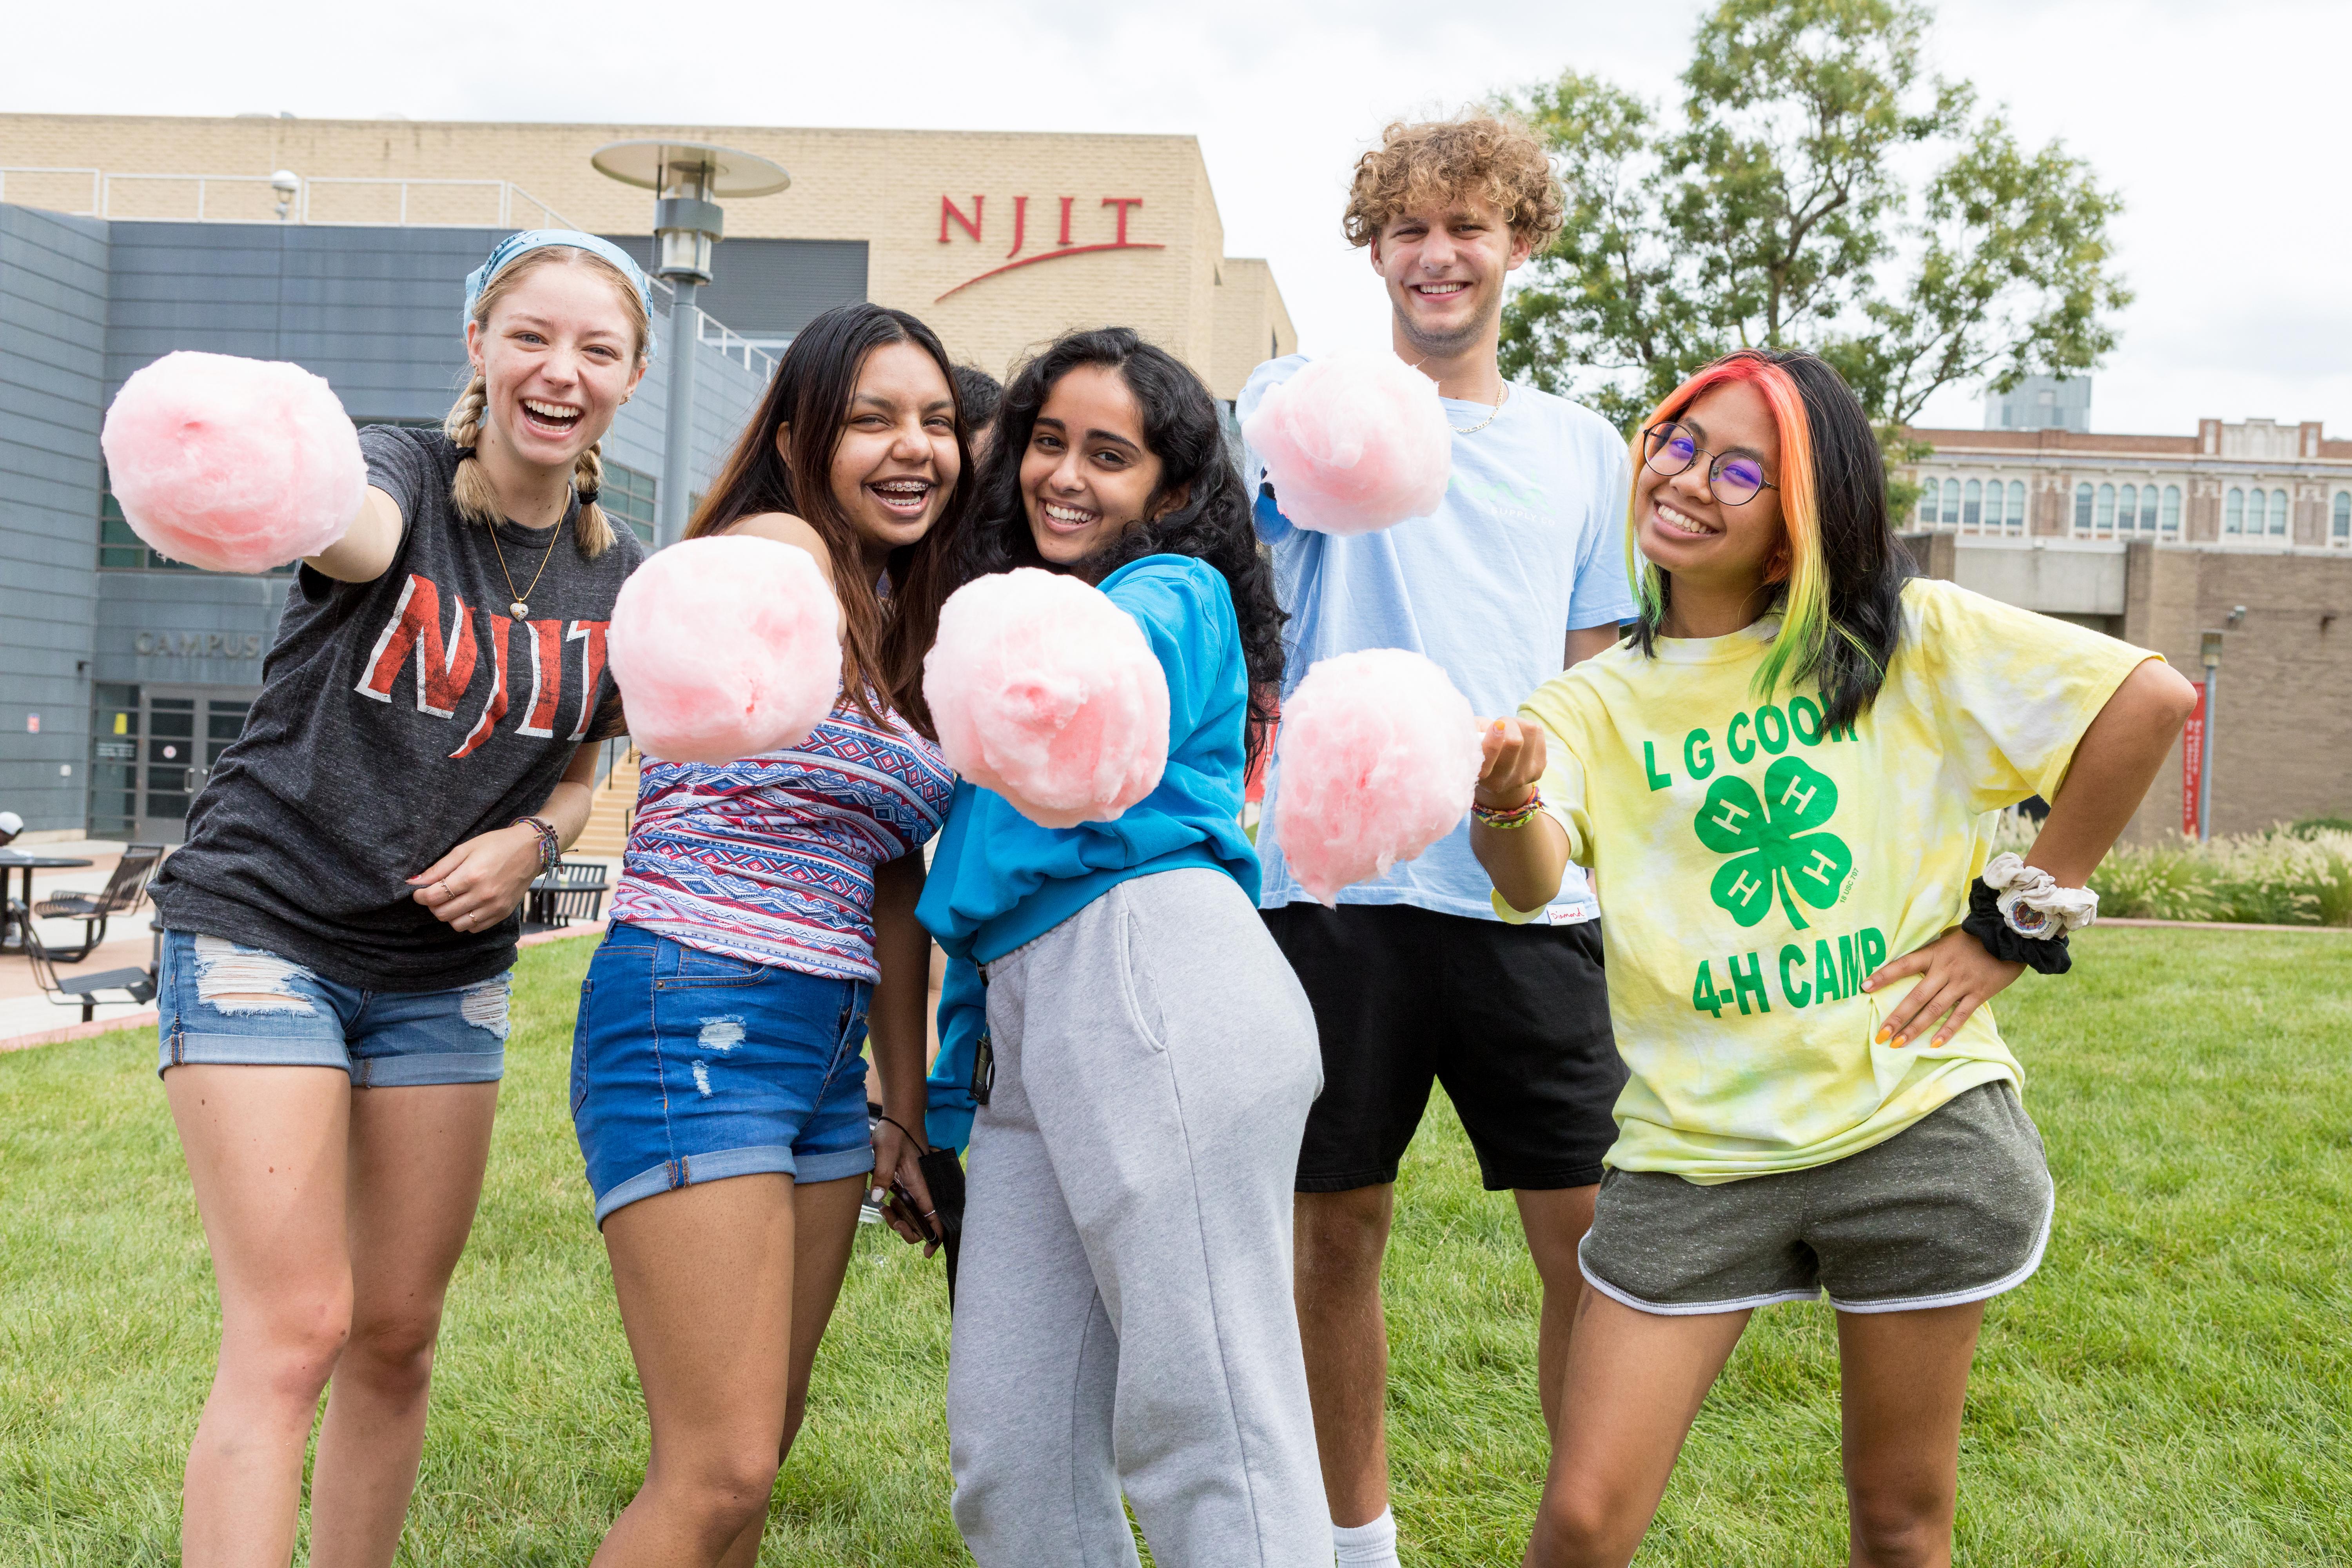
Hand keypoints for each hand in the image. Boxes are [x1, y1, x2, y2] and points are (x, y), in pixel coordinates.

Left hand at [409, 825, 540, 932]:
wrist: (531, 850)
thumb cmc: (496, 845)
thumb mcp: (465, 849)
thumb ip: (439, 868)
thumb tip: (414, 882)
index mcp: (471, 875)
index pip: (434, 896)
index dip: (420, 896)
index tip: (419, 892)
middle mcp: (483, 894)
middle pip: (443, 913)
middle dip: (433, 905)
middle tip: (436, 894)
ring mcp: (494, 907)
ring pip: (457, 925)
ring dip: (449, 915)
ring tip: (452, 901)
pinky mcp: (502, 913)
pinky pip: (475, 928)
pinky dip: (465, 920)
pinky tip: (467, 906)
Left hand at [870, 1115, 938, 1257]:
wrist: (901, 1117)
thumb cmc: (895, 1133)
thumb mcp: (885, 1152)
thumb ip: (882, 1176)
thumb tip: (878, 1200)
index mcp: (921, 1185)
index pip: (935, 1218)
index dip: (934, 1239)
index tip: (925, 1253)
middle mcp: (923, 1189)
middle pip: (924, 1223)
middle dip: (908, 1231)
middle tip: (889, 1218)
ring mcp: (917, 1187)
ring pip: (915, 1216)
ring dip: (901, 1220)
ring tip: (884, 1208)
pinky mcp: (910, 1183)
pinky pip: (908, 1205)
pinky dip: (899, 1210)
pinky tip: (886, 1200)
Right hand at [1474, 716, 1546, 810]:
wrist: (1498, 773)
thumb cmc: (1480, 748)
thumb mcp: (1468, 740)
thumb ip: (1471, 732)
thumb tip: (1487, 727)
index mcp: (1479, 774)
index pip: (1488, 757)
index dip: (1493, 739)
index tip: (1497, 725)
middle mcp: (1502, 781)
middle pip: (1515, 741)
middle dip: (1508, 723)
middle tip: (1501, 724)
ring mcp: (1522, 777)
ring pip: (1530, 730)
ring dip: (1518, 723)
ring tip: (1510, 729)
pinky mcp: (1538, 769)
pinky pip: (1539, 732)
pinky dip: (1527, 728)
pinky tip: (1520, 735)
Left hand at [1861, 927, 2026, 1049]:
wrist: (2010, 936)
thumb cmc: (1974, 937)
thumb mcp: (1948, 938)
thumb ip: (1931, 952)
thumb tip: (1911, 964)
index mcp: (1934, 953)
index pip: (1903, 965)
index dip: (1884, 976)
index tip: (1864, 987)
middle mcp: (1945, 970)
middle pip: (1915, 996)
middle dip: (1896, 1017)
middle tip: (1880, 1035)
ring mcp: (1962, 984)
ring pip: (1934, 1010)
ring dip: (1915, 1028)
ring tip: (1898, 1044)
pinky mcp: (1979, 994)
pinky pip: (1961, 1015)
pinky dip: (1948, 1030)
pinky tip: (1935, 1044)